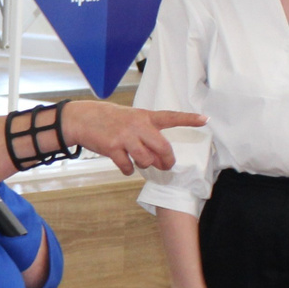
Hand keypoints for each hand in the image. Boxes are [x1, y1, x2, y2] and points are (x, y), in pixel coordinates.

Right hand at [67, 103, 204, 174]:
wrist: (83, 119)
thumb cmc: (110, 120)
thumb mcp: (131, 118)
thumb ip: (146, 133)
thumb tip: (157, 158)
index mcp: (145, 117)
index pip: (171, 117)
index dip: (189, 119)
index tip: (205, 120)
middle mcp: (138, 126)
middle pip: (163, 148)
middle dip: (167, 161)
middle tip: (166, 166)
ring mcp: (125, 137)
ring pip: (146, 160)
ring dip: (145, 165)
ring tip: (140, 162)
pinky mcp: (113, 148)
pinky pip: (128, 166)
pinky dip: (129, 170)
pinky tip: (126, 166)